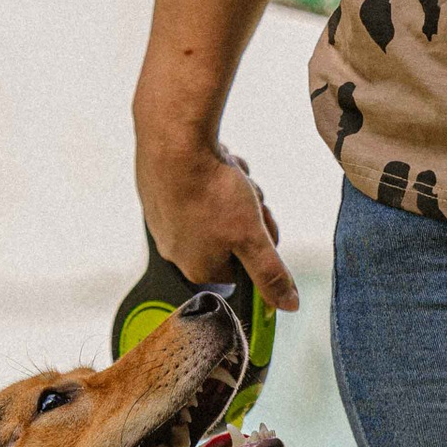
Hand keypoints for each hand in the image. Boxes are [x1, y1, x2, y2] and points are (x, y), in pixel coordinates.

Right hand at [135, 131, 297, 313]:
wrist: (173, 141)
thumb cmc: (210, 190)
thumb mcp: (252, 237)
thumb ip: (270, 274)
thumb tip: (288, 304)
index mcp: (197, 268)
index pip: (240, 271)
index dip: (257, 245)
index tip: (260, 225)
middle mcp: (175, 250)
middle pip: (230, 239)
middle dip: (247, 217)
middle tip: (248, 198)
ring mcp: (163, 220)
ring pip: (217, 211)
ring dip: (235, 193)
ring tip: (230, 176)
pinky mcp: (158, 192)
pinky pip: (197, 189)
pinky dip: (213, 176)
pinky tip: (214, 164)